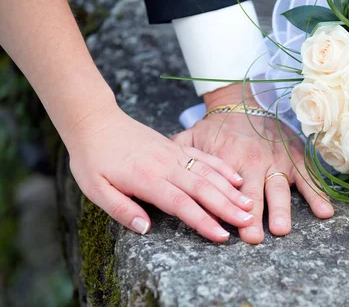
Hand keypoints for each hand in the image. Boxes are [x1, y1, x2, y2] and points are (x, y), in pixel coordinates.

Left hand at [65, 104, 254, 241]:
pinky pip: (204, 157)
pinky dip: (223, 168)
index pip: (181, 204)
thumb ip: (121, 209)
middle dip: (227, 207)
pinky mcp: (177, 146)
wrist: (95, 121)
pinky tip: (237, 179)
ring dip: (230, 190)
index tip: (221, 235)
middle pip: (203, 188)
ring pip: (209, 173)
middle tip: (247, 221)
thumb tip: (145, 229)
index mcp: (147, 179)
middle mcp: (166, 165)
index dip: (203, 221)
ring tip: (249, 204)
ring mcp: (174, 154)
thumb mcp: (95, 189)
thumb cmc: (92, 158)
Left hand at [171, 84, 334, 243]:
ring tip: (282, 228)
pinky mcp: (295, 157)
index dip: (225, 210)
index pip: (225, 189)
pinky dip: (317, 194)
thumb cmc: (213, 128)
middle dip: (253, 216)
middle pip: (253, 192)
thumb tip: (157, 178)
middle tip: (253, 236)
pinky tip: (325, 212)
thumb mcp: (190, 138)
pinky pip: (308, 177)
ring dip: (282, 208)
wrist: (242, 101)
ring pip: (279, 187)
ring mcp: (277, 159)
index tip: (226, 230)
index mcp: (227, 158)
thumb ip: (177, 159)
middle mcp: (253, 160)